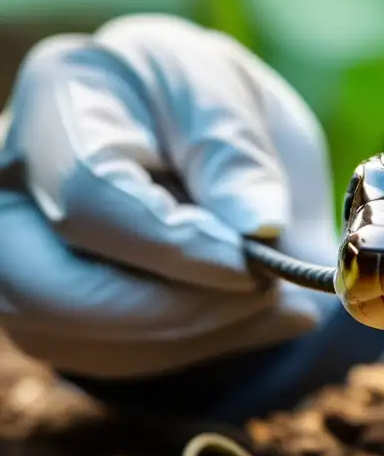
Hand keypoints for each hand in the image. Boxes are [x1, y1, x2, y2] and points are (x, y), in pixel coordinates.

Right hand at [0, 15, 340, 378]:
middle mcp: (12, 186)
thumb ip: (239, 155)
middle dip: (181, 311)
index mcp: (61, 101)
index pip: (88, 196)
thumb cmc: (203, 104)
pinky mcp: (50, 313)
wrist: (188, 133)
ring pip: (84, 340)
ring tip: (285, 304)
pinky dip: (199, 347)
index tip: (255, 264)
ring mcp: (20, 258)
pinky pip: (115, 358)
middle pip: (54, 292)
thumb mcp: (232, 97)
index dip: (176, 247)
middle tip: (271, 295)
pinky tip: (260, 316)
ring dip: (200, 336)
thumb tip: (258, 228)